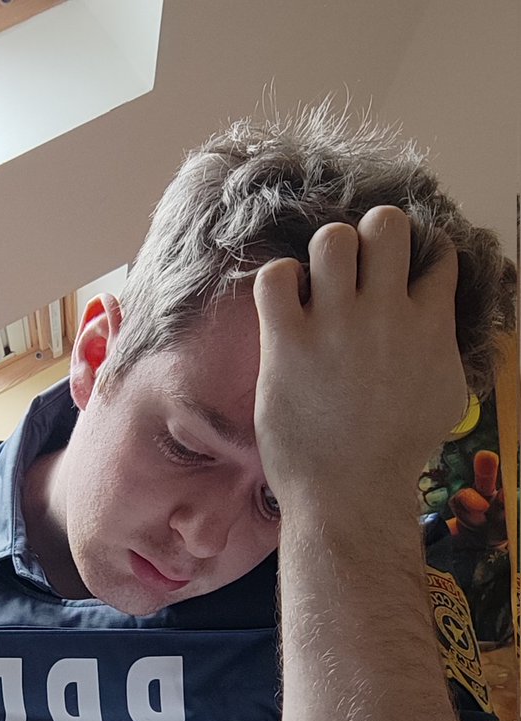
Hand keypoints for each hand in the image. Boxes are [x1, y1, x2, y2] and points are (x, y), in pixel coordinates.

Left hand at [252, 206, 466, 510]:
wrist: (350, 494)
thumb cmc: (398, 455)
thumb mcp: (448, 399)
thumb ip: (445, 351)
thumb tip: (440, 327)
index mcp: (429, 324)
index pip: (435, 254)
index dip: (417, 258)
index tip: (398, 278)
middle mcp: (385, 313)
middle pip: (385, 224)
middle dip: (370, 237)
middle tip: (355, 272)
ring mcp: (335, 325)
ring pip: (330, 239)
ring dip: (321, 255)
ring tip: (316, 288)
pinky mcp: (288, 343)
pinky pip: (274, 277)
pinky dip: (277, 282)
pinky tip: (283, 308)